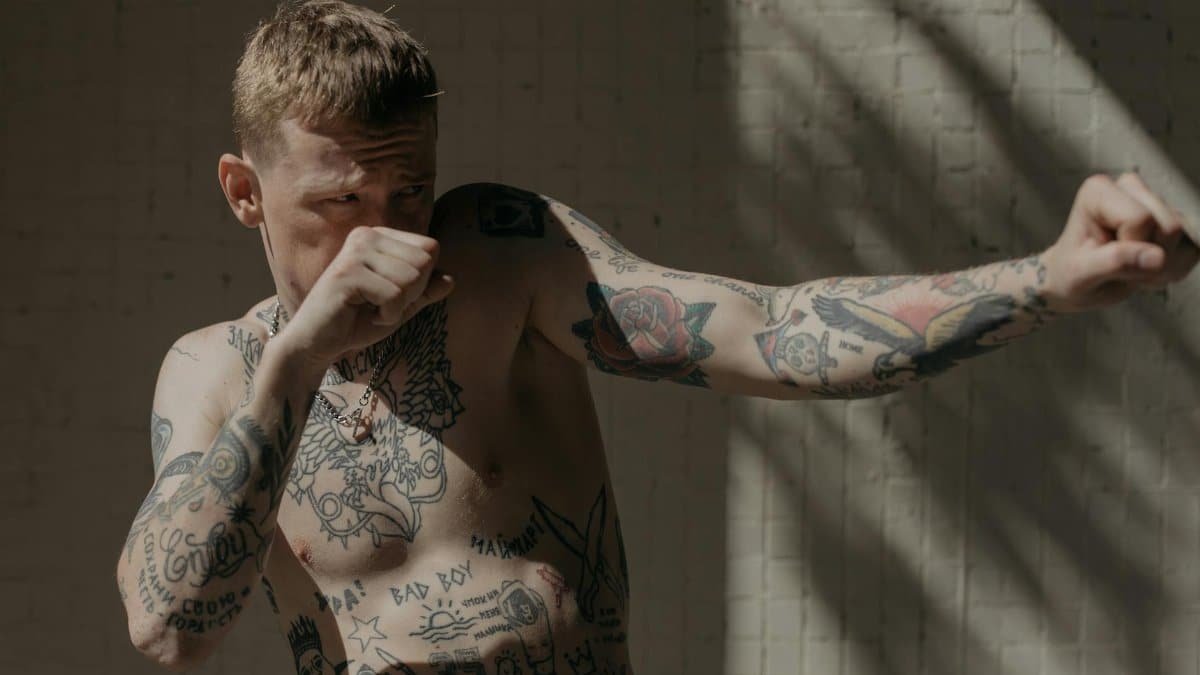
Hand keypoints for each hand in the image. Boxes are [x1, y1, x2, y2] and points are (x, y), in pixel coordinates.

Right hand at [276, 226, 454, 368]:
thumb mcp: (400, 305)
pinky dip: (387, 316)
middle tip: (382, 304)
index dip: (422, 280)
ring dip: (398, 306)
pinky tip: (365, 316)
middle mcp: (367, 235)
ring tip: (372, 309)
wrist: (317, 343)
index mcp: (379, 236)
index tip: (393, 294)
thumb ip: (425, 291)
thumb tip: (451, 279)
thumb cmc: (357, 321)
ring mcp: (355, 252)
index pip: (430, 248)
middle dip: (412, 293)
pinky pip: (394, 295)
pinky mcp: (347, 274)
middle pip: (424, 261)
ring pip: (411, 278)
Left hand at [1041, 172, 1199, 311]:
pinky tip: (1147, 270)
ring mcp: (1155, 203)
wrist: (1076, 283)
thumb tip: (1158, 258)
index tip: (1105, 259)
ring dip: (1162, 268)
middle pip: (1169, 226)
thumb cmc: (1070, 274)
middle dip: (1150, 260)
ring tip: (1131, 271)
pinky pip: (1195, 249)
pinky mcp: (1174, 221)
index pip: (1141, 218)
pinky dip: (1174, 269)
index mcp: (1098, 191)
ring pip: (1185, 237)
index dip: (1131, 247)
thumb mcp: (1080, 274)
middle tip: (1120, 271)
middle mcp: (1129, 188)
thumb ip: (1114, 262)